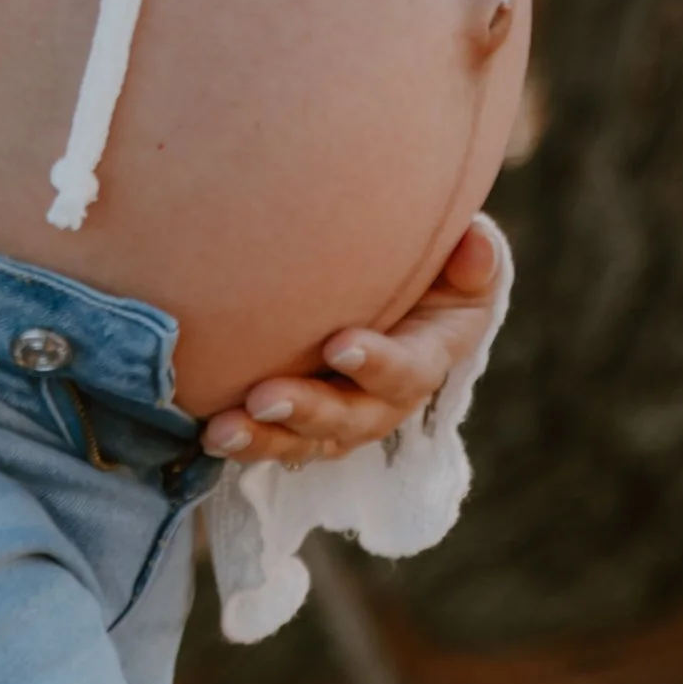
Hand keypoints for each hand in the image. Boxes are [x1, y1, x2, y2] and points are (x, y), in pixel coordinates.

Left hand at [202, 218, 503, 466]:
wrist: (406, 290)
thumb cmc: (437, 267)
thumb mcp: (465, 260)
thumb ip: (473, 256)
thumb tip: (475, 243)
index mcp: (430, 354)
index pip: (408, 369)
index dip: (378, 364)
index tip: (340, 345)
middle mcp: (387, 398)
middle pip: (352, 419)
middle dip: (309, 411)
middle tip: (264, 396)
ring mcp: (345, 413)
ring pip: (308, 440)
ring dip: (266, 438)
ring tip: (221, 430)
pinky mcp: (307, 418)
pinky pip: (279, 439)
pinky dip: (248, 439)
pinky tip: (208, 429)